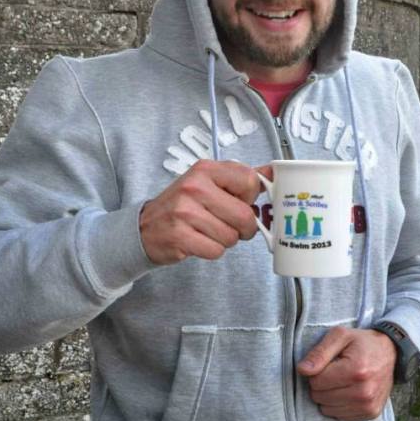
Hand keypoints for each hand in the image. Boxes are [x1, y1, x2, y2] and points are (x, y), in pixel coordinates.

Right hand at [139, 160, 269, 264]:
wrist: (144, 227)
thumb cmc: (183, 205)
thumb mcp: (209, 182)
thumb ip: (241, 178)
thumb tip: (274, 171)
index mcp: (206, 169)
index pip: (250, 181)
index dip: (251, 198)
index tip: (241, 201)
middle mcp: (194, 187)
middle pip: (244, 215)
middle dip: (244, 228)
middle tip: (231, 225)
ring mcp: (185, 212)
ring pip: (231, 237)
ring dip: (226, 240)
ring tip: (209, 231)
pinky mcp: (179, 237)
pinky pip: (216, 251)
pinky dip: (212, 251)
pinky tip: (199, 241)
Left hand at [297, 326, 396, 420]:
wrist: (390, 352)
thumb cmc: (361, 342)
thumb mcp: (339, 336)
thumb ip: (319, 352)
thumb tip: (302, 370)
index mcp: (356, 370)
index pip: (316, 381)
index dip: (316, 371)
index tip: (328, 363)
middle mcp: (364, 392)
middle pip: (320, 397)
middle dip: (321, 384)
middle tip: (334, 371)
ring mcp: (369, 405)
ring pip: (327, 409)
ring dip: (329, 396)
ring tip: (342, 380)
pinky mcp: (371, 414)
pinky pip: (340, 416)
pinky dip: (339, 404)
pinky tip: (348, 390)